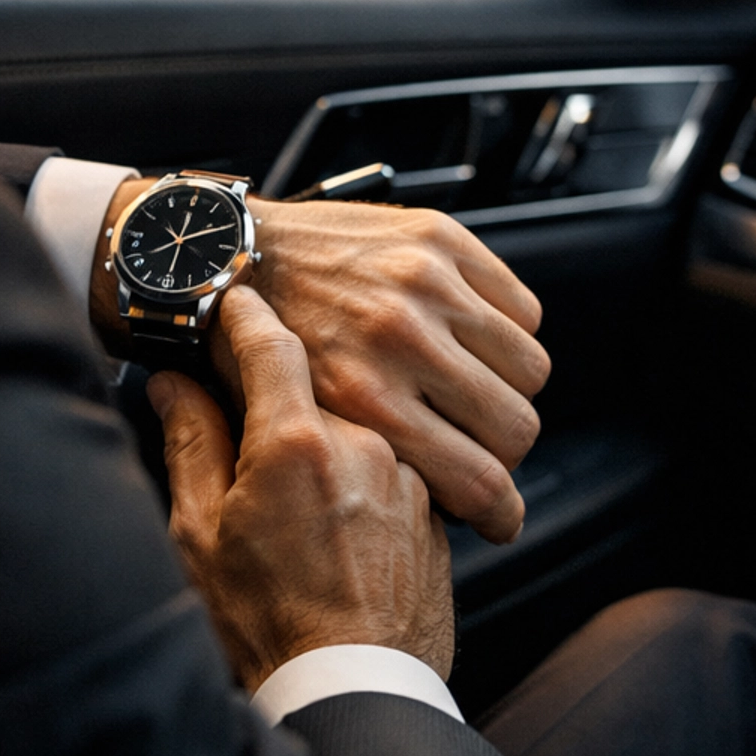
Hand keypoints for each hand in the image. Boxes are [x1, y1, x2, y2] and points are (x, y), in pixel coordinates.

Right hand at [151, 284, 453, 691]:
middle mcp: (363, 446)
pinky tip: (332, 543)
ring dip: (322, 457)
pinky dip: (357, 493)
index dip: (243, 312)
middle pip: (312, 394)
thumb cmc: (269, 626)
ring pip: (353, 438)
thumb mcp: (200, 533)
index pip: (269, 340)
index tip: (229, 300)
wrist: (353, 696)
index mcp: (296, 442)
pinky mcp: (434, 517)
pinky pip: (387, 480)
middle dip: (276, 411)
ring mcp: (407, 481)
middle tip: (243, 455)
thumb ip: (192, 442)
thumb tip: (175, 386)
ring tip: (292, 523)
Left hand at [239, 198, 548, 545]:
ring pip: (529, 368)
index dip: (498, 512)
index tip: (497, 516)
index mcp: (361, 398)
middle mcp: (400, 340)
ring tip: (476, 396)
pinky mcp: (438, 239)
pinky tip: (471, 344)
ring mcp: (425, 284)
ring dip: (509, 391)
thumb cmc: (251, 343)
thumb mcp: (284, 427)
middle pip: (515, 427)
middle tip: (480, 449)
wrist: (227, 250)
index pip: (478, 480)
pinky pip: (521, 308)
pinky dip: (508, 334)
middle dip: (505, 452)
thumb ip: (357, 465)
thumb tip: (425, 508)